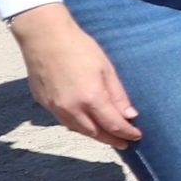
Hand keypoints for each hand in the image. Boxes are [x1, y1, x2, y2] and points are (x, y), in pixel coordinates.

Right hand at [8, 4, 140, 147]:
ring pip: (78, 130)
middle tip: (124, 143)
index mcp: (91, 98)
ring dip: (95, 135)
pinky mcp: (43, 103)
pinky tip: (86, 123)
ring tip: (108, 136)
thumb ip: (118, 95)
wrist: (44, 37)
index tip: (136, 136)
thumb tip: (130, 115)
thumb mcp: (106, 69)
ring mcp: (55, 108)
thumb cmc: (79, 48)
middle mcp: (71, 108)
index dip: (127, 133)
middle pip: (95, 133)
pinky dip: (78, 126)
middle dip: (111, 140)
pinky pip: (64, 121)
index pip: (114, 125)